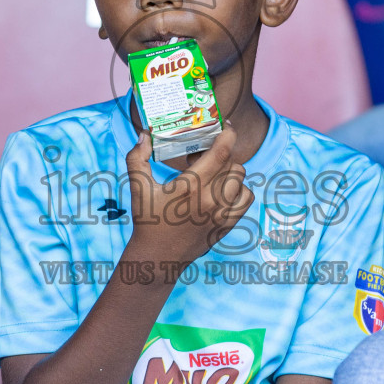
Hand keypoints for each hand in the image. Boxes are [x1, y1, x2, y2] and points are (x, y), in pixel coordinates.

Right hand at [125, 123, 254, 271]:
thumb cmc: (148, 221)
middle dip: (221, 156)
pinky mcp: (227, 225)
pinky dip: (239, 191)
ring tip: (213, 175)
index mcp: (191, 186)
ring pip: (242, 180)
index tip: (226, 126)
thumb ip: (137, 157)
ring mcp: (222, 214)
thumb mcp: (138, 187)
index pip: (222, 152)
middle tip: (203, 159)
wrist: (158, 257)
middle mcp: (211, 199)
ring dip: (230, 172)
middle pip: (233, 164)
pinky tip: (223, 191)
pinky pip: (246, 199)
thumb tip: (144, 134)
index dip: (228, 134)